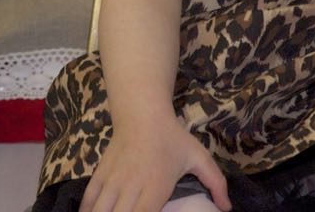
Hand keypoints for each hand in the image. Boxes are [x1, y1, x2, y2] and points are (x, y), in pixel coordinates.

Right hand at [80, 124, 230, 211]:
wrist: (141, 112)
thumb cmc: (172, 137)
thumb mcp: (199, 157)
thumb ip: (216, 183)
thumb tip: (227, 208)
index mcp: (155, 188)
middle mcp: (131, 187)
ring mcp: (113, 179)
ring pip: (100, 210)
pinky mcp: (101, 172)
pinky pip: (90, 197)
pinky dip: (88, 209)